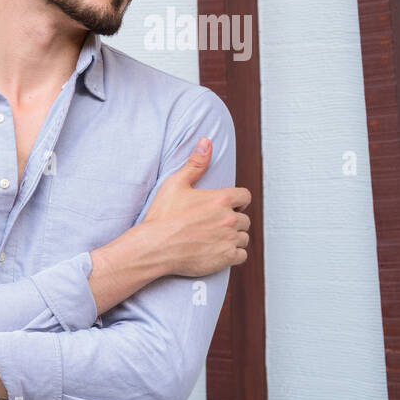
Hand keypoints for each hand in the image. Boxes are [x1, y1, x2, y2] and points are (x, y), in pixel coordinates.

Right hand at [142, 137, 251, 277]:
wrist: (154, 246)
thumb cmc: (163, 216)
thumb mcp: (176, 184)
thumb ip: (195, 163)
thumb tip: (206, 142)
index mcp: (221, 199)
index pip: (245, 197)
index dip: (236, 201)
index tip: (226, 206)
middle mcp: (229, 218)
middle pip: (244, 219)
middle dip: (232, 221)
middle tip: (213, 225)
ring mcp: (229, 239)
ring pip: (243, 237)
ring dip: (233, 238)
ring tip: (213, 239)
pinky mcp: (226, 257)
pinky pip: (241, 255)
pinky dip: (232, 254)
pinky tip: (216, 251)